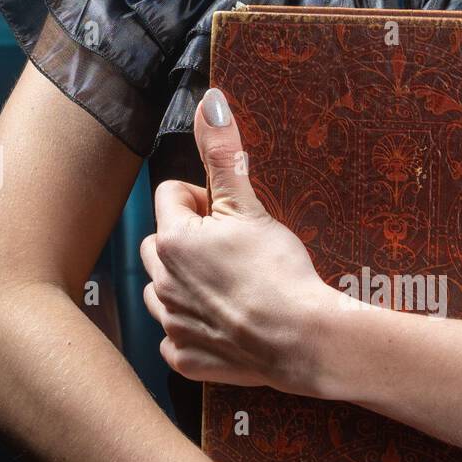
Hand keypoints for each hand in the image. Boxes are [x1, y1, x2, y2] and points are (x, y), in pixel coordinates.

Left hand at [140, 87, 337, 395]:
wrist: (302, 339)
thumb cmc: (280, 272)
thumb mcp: (251, 206)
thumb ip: (224, 155)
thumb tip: (211, 102)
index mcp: (174, 240)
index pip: (170, 196)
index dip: (202, 199)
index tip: (230, 216)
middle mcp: (161, 282)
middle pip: (159, 244)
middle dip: (187, 241)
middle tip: (230, 250)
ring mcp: (172, 324)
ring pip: (160, 291)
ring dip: (183, 285)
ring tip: (228, 286)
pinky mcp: (185, 358)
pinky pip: (175, 337)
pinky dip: (194, 329)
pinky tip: (226, 323)